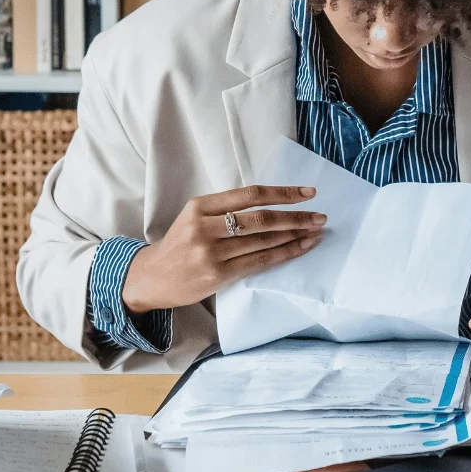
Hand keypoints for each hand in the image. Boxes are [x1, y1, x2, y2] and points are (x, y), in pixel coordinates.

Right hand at [121, 185, 325, 313]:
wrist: (150, 278)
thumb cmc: (179, 245)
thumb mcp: (194, 217)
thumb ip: (225, 209)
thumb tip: (273, 204)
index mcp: (200, 206)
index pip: (250, 195)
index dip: (282, 193)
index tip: (308, 193)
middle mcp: (204, 227)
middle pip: (260, 218)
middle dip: (295, 216)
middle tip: (320, 216)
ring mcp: (210, 252)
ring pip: (262, 240)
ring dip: (294, 235)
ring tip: (316, 230)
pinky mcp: (217, 275)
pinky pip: (259, 261)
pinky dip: (284, 253)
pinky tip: (300, 247)